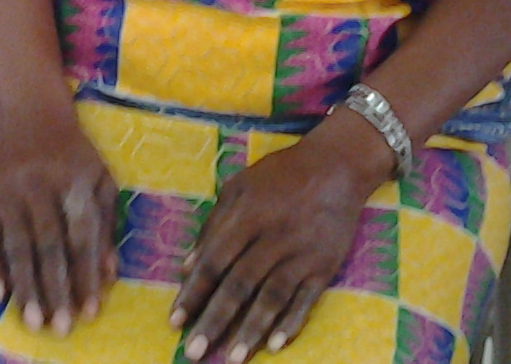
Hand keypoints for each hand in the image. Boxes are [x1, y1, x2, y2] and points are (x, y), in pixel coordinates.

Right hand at [0, 104, 117, 335]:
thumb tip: (109, 274)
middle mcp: (40, 186)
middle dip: (55, 290)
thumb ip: (106, 225)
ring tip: (33, 320)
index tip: (91, 311)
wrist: (31, 112)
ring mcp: (9, 192)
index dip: (86, 276)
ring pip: (17, 246)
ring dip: (25, 287)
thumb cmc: (73, 151)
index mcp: (75, 181)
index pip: (81, 237)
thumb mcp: (100, 178)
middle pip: (48, 246)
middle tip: (60, 327)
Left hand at [169, 127, 387, 361]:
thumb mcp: (239, 187)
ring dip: (251, 330)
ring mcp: (301, 254)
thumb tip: (187, 266)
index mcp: (246, 215)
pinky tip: (276, 345)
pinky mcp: (325, 266)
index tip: (174, 322)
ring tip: (233, 358)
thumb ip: (213, 225)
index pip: (214, 261)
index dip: (194, 293)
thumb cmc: (279, 175)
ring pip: (272, 297)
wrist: (336, 165)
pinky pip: (306, 300)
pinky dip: (292, 322)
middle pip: (239, 285)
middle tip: (194, 353)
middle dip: (215, 321)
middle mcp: (272, 237)